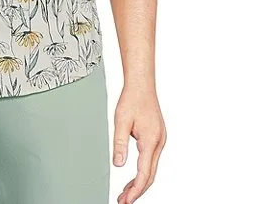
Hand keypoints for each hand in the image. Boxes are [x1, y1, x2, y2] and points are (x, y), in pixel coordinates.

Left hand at [113, 85, 165, 202]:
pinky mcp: (157, 137)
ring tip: (126, 192)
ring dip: (140, 181)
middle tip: (124, 200)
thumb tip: (119, 164)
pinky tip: (135, 175)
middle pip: (150, 174)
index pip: (144, 173)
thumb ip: (120, 144)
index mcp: (151, 140)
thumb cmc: (132, 99)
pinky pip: (151, 159)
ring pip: (151, 168)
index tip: (126, 200)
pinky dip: (143, 170)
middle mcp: (159, 142)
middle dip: (137, 190)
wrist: (142, 85)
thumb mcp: (121, 121)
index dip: (135, 190)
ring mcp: (160, 140)